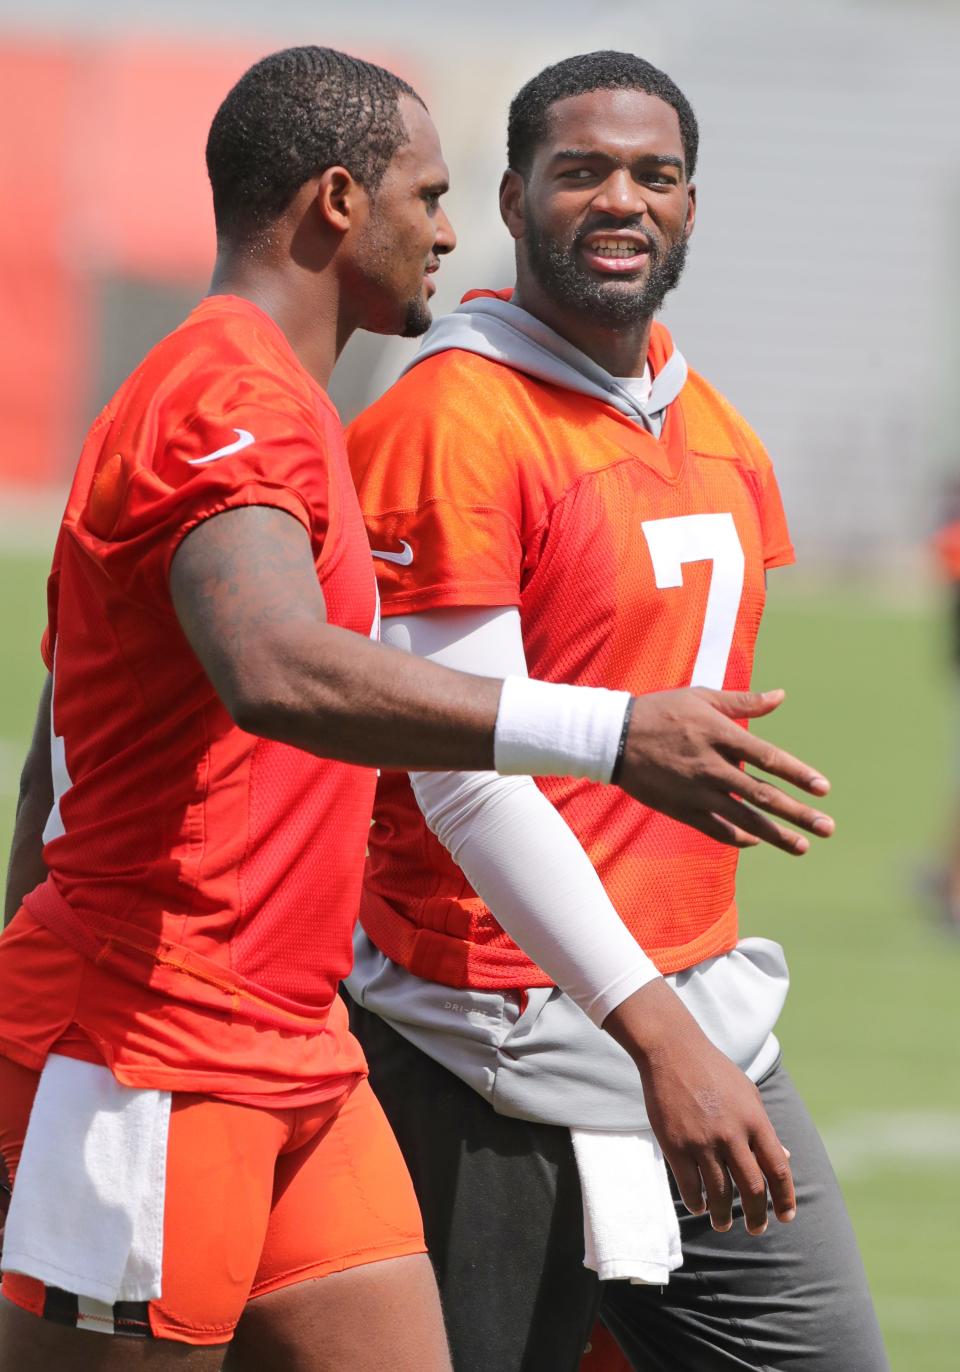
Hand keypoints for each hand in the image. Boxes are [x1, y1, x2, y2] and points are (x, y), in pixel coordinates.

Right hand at [605, 979, 794, 1234]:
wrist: (672, 1050)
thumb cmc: (713, 1070)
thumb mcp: (747, 1093)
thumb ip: (764, 1128)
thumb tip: (784, 1158)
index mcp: (755, 1120)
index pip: (778, 1169)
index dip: (785, 1198)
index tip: (785, 1217)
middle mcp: (732, 1134)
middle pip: (752, 1188)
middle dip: (756, 1216)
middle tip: (756, 1229)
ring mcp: (703, 1141)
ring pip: (720, 1193)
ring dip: (723, 1215)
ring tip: (722, 1224)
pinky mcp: (676, 1145)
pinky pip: (690, 1186)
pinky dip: (696, 1202)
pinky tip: (699, 1206)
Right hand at [616, 687, 832, 854]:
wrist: (614, 738)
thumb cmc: (661, 711)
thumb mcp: (702, 697)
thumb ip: (743, 701)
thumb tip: (781, 696)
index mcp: (719, 735)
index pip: (768, 758)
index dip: (798, 774)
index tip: (823, 788)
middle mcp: (711, 766)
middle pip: (762, 795)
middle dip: (798, 814)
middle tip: (827, 828)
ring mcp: (696, 791)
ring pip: (743, 819)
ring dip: (776, 835)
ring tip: (803, 847)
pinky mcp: (681, 808)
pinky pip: (716, 829)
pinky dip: (739, 838)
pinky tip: (757, 841)